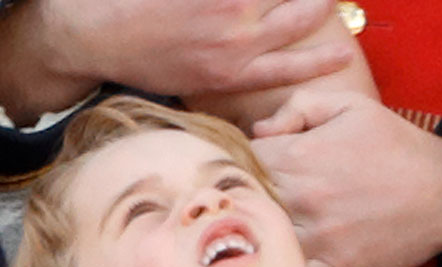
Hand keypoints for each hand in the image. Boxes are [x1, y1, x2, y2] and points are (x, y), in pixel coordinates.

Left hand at [54, 0, 349, 95]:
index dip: (323, 61)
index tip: (344, 53)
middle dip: (319, 6)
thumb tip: (251, 65)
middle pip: (296, 21)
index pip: (293, 68)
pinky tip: (241, 0)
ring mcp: (223, 10)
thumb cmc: (142, 62)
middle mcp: (236, 44)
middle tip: (329, 0)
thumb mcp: (192, 83)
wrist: (97, 37)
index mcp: (234, 73)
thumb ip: (229, 72)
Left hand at [252, 90, 441, 266]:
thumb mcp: (351, 106)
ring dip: (262, 240)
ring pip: (266, 244)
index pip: (238, 162)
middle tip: (251, 206)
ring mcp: (319, 237)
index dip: (238, 166)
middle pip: (244, 205)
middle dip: (245, 204)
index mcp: (297, 156)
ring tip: (265, 236)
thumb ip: (298, 107)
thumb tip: (260, 132)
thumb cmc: (399, 146)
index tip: (250, 172)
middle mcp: (302, 198)